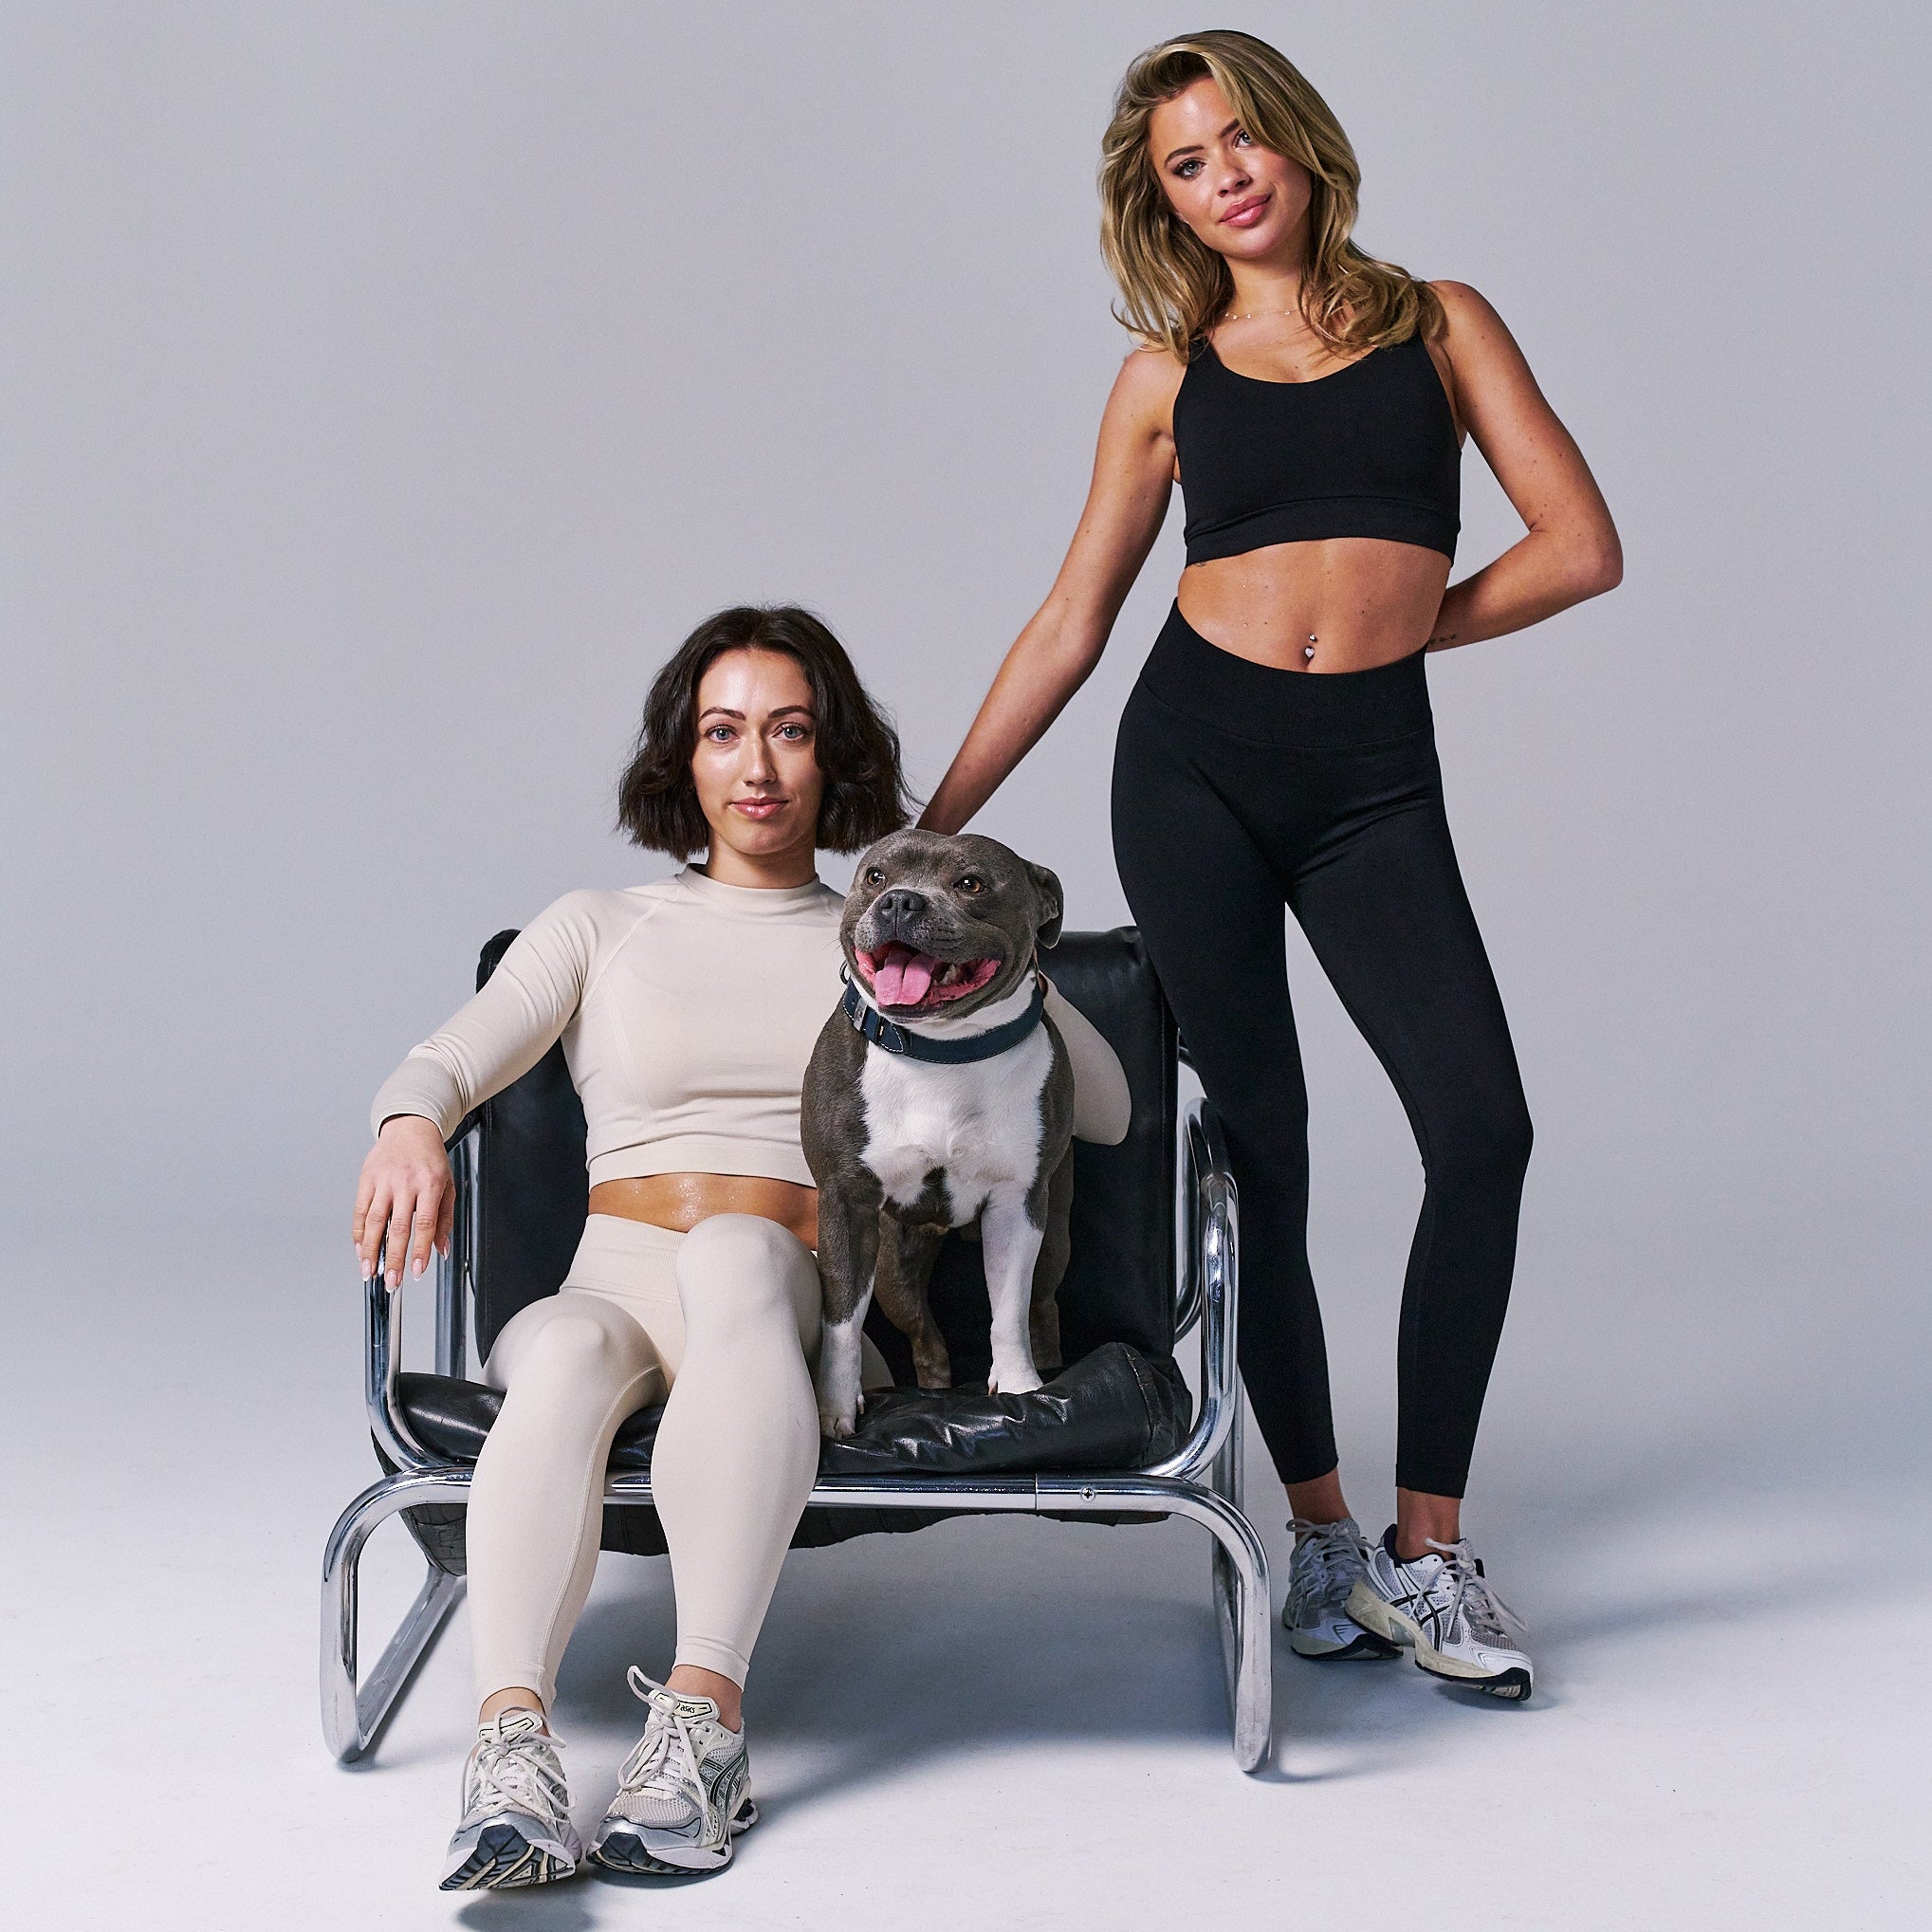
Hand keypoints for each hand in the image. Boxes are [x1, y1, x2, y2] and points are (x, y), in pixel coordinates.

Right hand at [353, 1115, 453, 1289]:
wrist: (411, 1129)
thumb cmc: (431, 1160)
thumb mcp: (448, 1185)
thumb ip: (445, 1219)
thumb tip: (441, 1250)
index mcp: (430, 1184)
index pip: (425, 1224)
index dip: (420, 1251)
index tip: (417, 1271)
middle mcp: (406, 1183)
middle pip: (398, 1227)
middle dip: (393, 1258)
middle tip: (392, 1281)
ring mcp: (384, 1180)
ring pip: (374, 1221)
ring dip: (370, 1251)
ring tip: (370, 1272)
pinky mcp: (367, 1179)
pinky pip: (360, 1211)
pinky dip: (358, 1233)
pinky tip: (360, 1250)